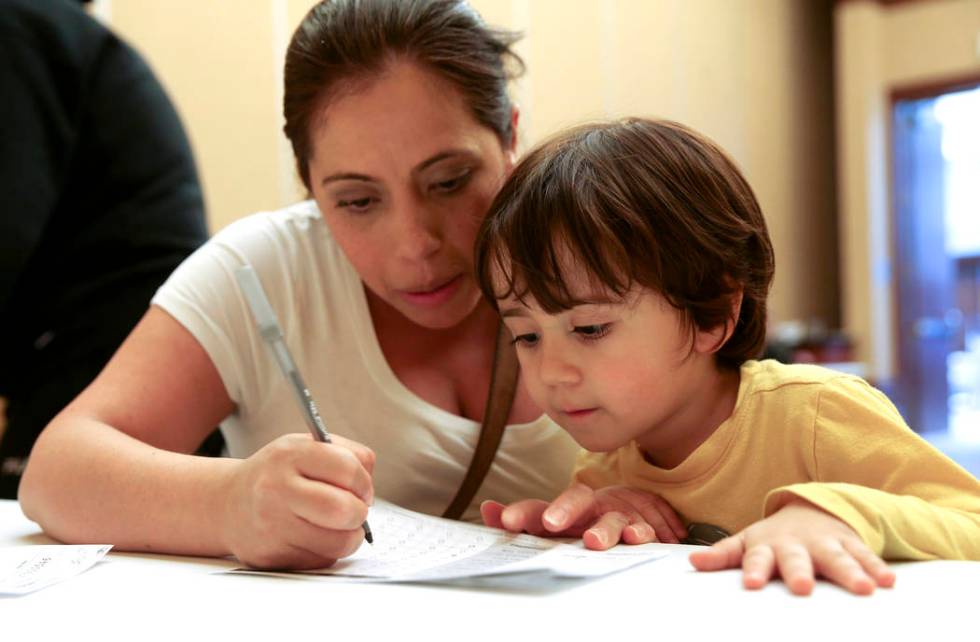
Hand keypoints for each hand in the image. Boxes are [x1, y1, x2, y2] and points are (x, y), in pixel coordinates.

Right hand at [220, 433, 374, 569]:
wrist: (227, 503)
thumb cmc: (278, 474)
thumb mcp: (305, 447)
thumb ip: (346, 455)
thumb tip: (368, 488)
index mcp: (290, 454)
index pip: (347, 468)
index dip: (364, 482)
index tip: (363, 489)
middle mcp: (276, 488)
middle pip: (342, 509)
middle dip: (360, 513)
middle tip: (356, 511)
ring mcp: (272, 525)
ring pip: (338, 542)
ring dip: (349, 537)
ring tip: (339, 526)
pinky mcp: (271, 555)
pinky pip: (321, 560)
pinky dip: (327, 551)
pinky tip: (314, 537)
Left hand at [481, 483, 686, 547]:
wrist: (632, 505)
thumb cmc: (583, 519)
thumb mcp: (552, 523)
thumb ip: (522, 519)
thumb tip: (487, 510)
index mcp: (562, 512)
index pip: (540, 508)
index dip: (523, 513)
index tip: (506, 521)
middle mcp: (587, 509)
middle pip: (576, 501)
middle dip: (562, 509)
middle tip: (550, 522)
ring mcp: (615, 516)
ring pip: (610, 519)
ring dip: (603, 529)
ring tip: (593, 541)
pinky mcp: (640, 526)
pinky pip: (642, 529)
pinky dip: (640, 532)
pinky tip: (636, 538)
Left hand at [688, 499, 895, 595]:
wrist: (811, 509)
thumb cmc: (774, 537)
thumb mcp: (746, 541)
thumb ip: (722, 554)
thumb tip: (692, 561)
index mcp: (768, 546)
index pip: (758, 558)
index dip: (755, 570)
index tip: (753, 584)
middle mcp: (797, 544)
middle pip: (798, 559)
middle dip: (800, 572)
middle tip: (803, 587)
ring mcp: (826, 544)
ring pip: (839, 559)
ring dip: (851, 573)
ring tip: (864, 590)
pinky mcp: (851, 545)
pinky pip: (866, 557)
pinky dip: (877, 568)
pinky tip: (888, 582)